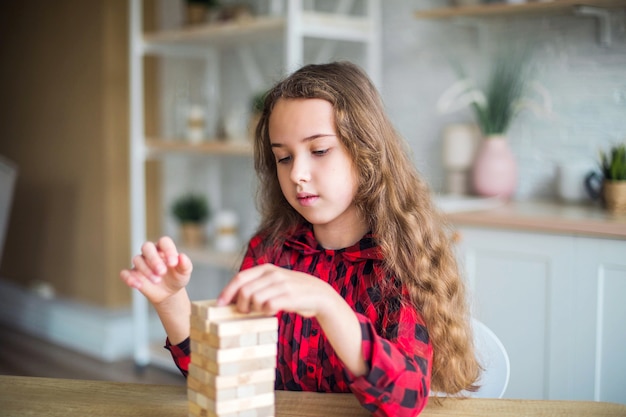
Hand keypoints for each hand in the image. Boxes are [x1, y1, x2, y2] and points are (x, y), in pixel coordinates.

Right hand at [119, 236, 192, 305]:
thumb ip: (185, 264)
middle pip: (147, 247)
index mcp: (164, 248)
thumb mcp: (184, 273)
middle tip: (162, 271)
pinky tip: (138, 285)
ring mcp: (141, 263)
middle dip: (153, 259)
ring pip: (137, 260)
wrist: (169, 293)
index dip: (168, 250)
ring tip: (157, 281)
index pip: (164, 242)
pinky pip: (125, 273)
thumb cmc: (177, 278)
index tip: (174, 263)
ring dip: (146, 270)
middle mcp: (151, 253)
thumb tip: (182, 257)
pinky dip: (129, 278)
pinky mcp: (133, 274)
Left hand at [217, 264, 338, 317]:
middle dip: (240, 305)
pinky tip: (272, 312)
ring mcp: (282, 284)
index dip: (227, 291)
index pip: (240, 278)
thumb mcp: (274, 283)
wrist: (320, 296)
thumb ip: (257, 286)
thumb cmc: (292, 292)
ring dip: (254, 309)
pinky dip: (267, 312)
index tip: (219, 304)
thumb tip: (233, 299)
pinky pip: (269, 306)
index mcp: (266, 269)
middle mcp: (273, 274)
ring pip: (255, 299)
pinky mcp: (290, 297)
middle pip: (244, 291)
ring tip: (262, 311)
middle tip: (244, 312)